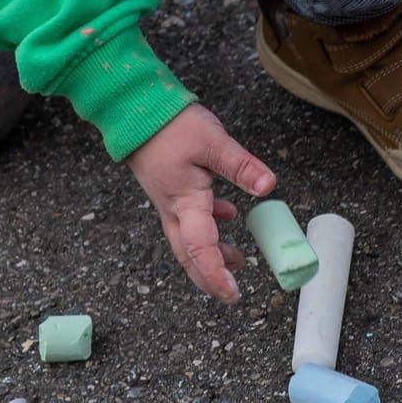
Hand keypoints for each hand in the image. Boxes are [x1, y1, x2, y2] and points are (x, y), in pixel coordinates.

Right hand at [126, 103, 275, 302]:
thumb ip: (242, 166)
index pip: (199, 249)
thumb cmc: (170, 124)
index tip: (232, 294)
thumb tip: (268, 187)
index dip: (216, 274)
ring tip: (238, 260)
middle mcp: (173, 209)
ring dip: (211, 254)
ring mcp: (169, 201)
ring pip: (188, 239)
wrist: (133, 108)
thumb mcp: (213, 142)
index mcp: (184, 203)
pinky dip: (208, 228)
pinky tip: (227, 215)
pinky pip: (188, 220)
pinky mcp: (170, 189)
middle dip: (210, 277)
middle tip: (231, 294)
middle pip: (189, 254)